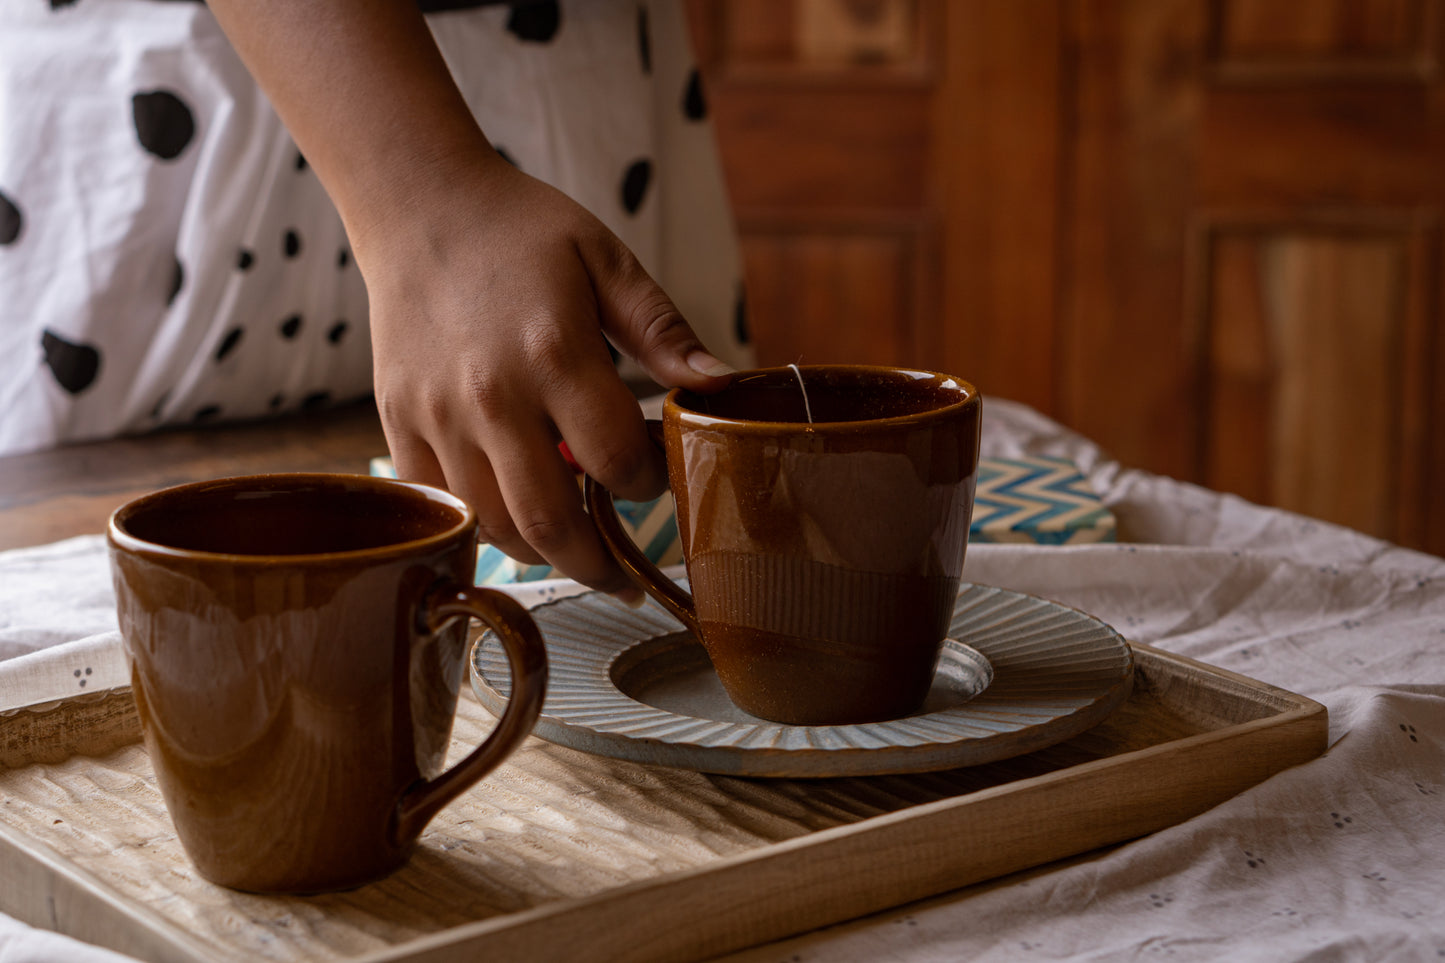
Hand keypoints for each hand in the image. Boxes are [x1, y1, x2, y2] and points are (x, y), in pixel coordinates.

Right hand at [357, 148, 732, 593]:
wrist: (418, 205)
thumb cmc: (522, 231)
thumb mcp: (606, 261)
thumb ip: (663, 329)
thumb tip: (721, 387)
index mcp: (554, 352)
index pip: (614, 458)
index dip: (646, 484)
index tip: (653, 478)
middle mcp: (490, 394)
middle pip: (552, 520)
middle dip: (600, 563)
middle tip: (627, 579)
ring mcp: (437, 415)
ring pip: (496, 525)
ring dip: (544, 553)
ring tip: (577, 552)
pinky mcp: (398, 423)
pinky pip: (444, 506)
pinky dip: (484, 529)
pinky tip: (517, 526)